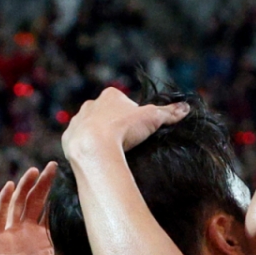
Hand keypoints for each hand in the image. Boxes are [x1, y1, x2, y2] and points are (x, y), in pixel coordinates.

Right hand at [0, 165, 72, 254]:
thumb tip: (91, 242)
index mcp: (42, 238)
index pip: (50, 211)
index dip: (58, 196)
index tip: (69, 179)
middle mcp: (26, 231)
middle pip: (36, 201)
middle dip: (44, 184)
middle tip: (54, 166)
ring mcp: (11, 233)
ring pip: (18, 203)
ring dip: (26, 186)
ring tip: (34, 171)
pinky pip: (0, 215)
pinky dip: (5, 200)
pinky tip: (12, 186)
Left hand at [62, 88, 187, 164]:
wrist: (94, 147)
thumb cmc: (124, 130)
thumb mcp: (151, 119)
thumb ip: (168, 113)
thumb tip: (187, 108)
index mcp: (111, 95)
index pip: (124, 104)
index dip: (132, 118)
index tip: (136, 133)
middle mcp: (91, 104)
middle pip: (105, 114)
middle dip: (113, 126)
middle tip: (123, 144)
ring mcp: (78, 120)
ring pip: (89, 127)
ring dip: (98, 137)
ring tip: (109, 153)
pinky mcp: (68, 138)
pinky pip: (77, 142)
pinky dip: (85, 148)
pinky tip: (94, 158)